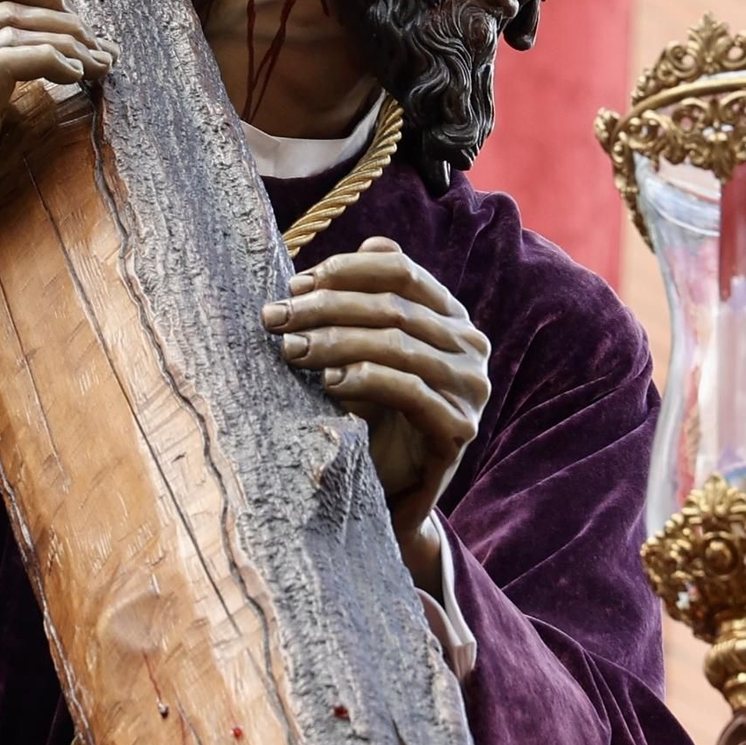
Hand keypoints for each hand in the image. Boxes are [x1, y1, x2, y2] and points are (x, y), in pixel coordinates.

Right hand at [0, 0, 113, 282]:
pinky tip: (74, 74)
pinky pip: (11, 65)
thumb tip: (55, 10)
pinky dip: (53, 61)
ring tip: (99, 64)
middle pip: (16, 8)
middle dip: (71, 24)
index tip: (74, 16)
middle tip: (101, 46)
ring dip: (73, 46)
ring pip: (19, 33)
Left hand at [262, 236, 489, 582]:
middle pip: (393, 307)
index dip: (346, 270)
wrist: (390, 492)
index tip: (294, 284)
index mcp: (450, 314)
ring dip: (336, 340)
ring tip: (290, 348)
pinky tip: (328, 382)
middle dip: (326, 307)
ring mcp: (470, 387)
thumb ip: (363, 303)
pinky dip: (364, 379)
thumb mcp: (364, 350)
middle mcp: (470, 345)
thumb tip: (347, 253)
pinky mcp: (459, 428)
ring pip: (398, 345)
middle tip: (275, 318)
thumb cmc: (371, 413)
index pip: (401, 270)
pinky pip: (410, 391)